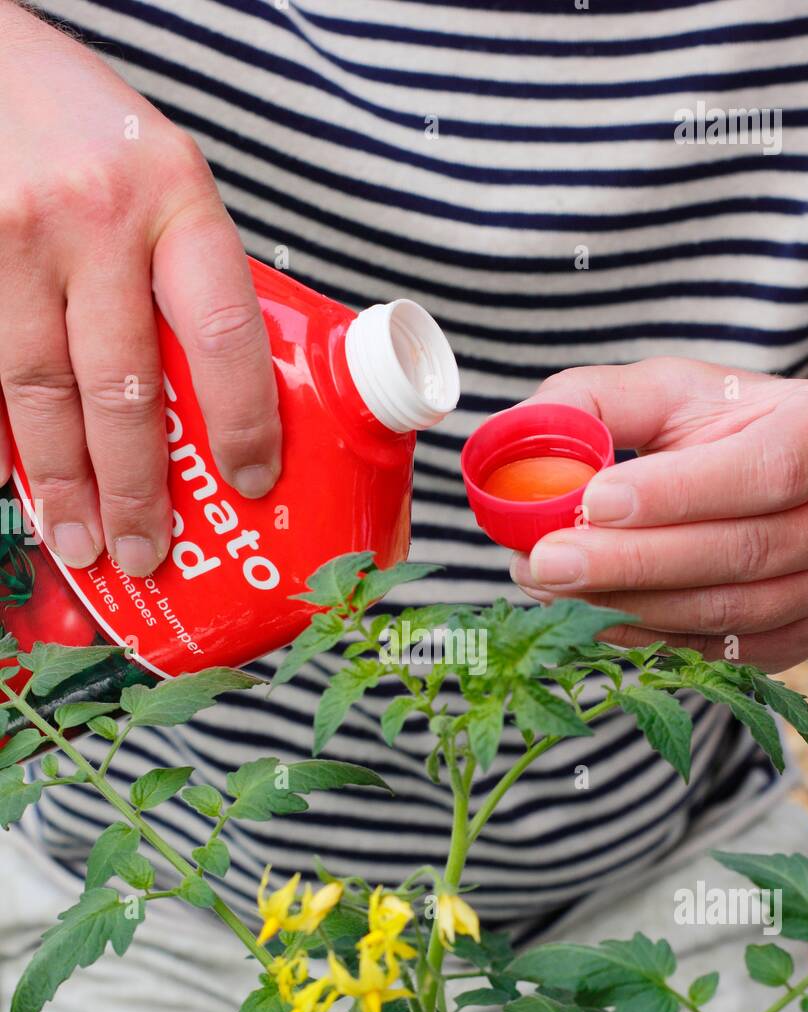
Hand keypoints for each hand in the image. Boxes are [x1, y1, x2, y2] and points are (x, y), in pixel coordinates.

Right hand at [0, 3, 280, 575]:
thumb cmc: (89, 130)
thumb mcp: (165, 178)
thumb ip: (190, 272)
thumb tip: (230, 399)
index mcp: (174, 194)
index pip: (223, 330)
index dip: (242, 420)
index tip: (252, 482)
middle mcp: (93, 217)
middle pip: (120, 384)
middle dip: (137, 487)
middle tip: (149, 553)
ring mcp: (11, 238)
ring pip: (38, 390)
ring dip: (62, 484)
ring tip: (83, 543)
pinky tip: (16, 485)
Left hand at [509, 358, 807, 671]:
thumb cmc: (732, 431)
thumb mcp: (682, 394)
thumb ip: (603, 402)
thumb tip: (518, 434)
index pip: (762, 470)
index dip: (679, 492)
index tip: (595, 499)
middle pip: (740, 552)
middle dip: (632, 562)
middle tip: (543, 561)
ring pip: (727, 611)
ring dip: (630, 604)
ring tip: (547, 585)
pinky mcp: (798, 640)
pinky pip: (719, 651)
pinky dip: (647, 638)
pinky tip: (587, 616)